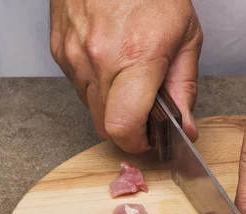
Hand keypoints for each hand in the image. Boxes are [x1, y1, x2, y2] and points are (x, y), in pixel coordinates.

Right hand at [50, 0, 202, 151]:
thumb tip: (185, 128)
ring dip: (111, 106)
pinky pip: (77, 86)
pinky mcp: (59, 49)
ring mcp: (73, 54)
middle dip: (126, 129)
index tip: (149, 138)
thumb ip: (185, 89)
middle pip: (104, 126)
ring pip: (90, 108)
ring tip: (129, 79)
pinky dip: (96, 86)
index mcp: (136, 57)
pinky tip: (111, 64)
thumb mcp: (186, 39)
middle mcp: (98, 59)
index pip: (123, 126)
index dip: (137, 142)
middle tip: (144, 114)